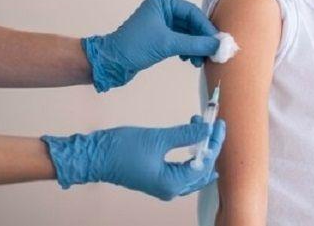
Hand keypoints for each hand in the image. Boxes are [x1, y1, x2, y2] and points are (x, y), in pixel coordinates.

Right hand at [41, 116, 225, 200]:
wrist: (94, 156)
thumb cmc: (122, 149)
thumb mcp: (158, 139)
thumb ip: (185, 135)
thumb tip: (207, 130)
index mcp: (172, 184)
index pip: (204, 163)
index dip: (214, 141)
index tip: (218, 122)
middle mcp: (171, 189)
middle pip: (202, 168)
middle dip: (210, 144)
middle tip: (214, 123)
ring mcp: (165, 185)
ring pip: (194, 168)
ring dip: (200, 147)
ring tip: (201, 125)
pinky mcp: (159, 178)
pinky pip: (183, 168)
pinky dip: (190, 152)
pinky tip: (193, 137)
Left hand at [82, 0, 219, 91]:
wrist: (111, 63)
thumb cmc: (135, 47)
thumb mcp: (168, 44)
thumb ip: (195, 44)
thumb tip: (220, 45)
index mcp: (162, 3)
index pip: (192, 13)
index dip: (206, 28)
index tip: (217, 42)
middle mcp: (163, 10)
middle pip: (192, 23)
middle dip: (201, 39)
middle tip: (212, 53)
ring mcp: (162, 24)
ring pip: (188, 34)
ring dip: (195, 47)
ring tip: (199, 61)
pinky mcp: (160, 38)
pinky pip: (181, 42)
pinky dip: (188, 51)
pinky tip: (190, 60)